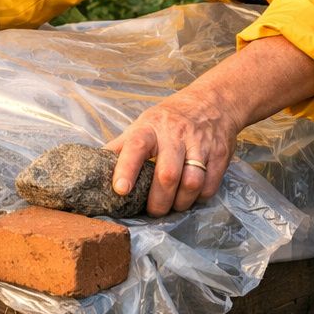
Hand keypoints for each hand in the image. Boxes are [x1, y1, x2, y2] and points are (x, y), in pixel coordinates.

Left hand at [104, 89, 238, 216]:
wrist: (212, 102)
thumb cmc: (169, 119)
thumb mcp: (142, 125)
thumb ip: (121, 147)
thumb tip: (94, 168)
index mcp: (150, 128)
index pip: (136, 146)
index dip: (127, 168)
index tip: (120, 190)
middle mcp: (175, 135)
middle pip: (167, 174)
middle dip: (158, 200)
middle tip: (153, 211)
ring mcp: (200, 144)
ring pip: (191, 182)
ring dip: (180, 202)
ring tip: (173, 206)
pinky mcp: (220, 154)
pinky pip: (210, 185)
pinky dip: (199, 198)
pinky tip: (192, 197)